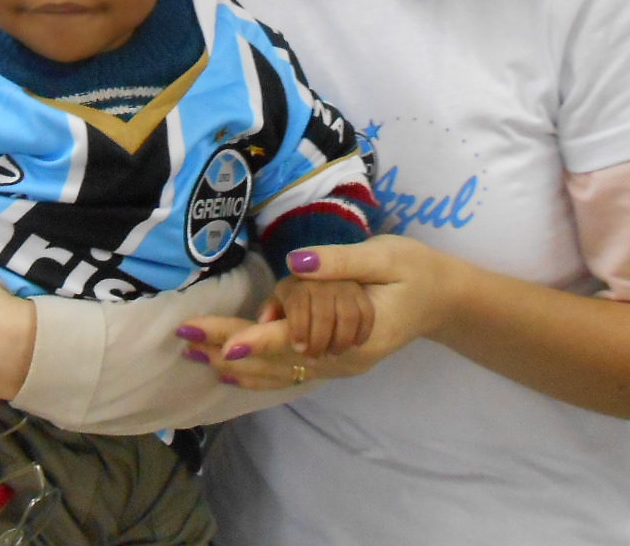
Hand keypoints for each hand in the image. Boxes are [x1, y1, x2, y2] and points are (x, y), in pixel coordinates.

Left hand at [179, 236, 463, 389]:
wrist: (443, 299)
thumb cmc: (415, 271)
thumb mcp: (385, 257)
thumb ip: (339, 263)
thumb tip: (297, 263)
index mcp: (355, 335)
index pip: (296, 341)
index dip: (260, 341)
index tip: (227, 346)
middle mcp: (341, 361)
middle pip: (277, 360)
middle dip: (229, 349)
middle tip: (186, 339)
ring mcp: (336, 366)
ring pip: (279, 373)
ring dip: (236, 364)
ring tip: (193, 352)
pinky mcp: (332, 361)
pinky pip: (288, 372)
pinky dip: (257, 371)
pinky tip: (227, 367)